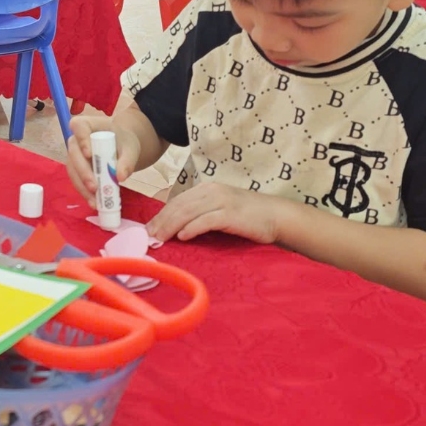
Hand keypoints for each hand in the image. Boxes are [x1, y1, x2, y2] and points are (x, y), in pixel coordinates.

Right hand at [65, 114, 138, 206]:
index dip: (81, 139)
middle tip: (94, 186)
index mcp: (88, 125)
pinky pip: (77, 180)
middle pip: (73, 153)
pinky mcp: (77, 169)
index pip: (78, 126)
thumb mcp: (131, 148)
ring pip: (72, 170)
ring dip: (82, 186)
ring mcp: (75, 155)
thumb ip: (127, 160)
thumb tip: (120, 177)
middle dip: (83, 171)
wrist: (123, 147)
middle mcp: (77, 139)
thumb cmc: (125, 141)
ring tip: (95, 201)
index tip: (89, 154)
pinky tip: (94, 202)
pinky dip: (84, 192)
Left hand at [147, 182, 287, 243]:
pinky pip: (206, 220)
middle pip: (179, 206)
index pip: (178, 201)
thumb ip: (202, 213)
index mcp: (207, 188)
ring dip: (171, 225)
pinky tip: (182, 237)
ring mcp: (221, 201)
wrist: (276, 215)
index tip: (149, 228)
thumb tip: (178, 227)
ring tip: (159, 237)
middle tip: (148, 235)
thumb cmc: (248, 216)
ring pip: (188, 212)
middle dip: (162, 221)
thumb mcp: (221, 208)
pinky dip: (192, 228)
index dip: (161, 215)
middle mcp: (212, 191)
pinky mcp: (230, 214)